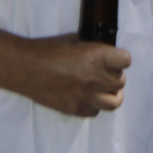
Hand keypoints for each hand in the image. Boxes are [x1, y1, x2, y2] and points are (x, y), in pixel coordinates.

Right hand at [13, 32, 131, 117]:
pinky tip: (86, 96)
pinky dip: (94, 105)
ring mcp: (85, 96)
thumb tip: (105, 52)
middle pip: (121, 82)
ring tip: (102, 88)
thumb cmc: (48, 50)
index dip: (121, 59)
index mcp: (96, 57)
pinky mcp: (75, 109)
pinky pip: (95, 112)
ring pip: (114, 102)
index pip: (126, 61)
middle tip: (104, 72)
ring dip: (110, 94)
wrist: (26, 68)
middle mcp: (94, 78)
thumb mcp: (74, 40)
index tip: (115, 59)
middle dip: (114, 75)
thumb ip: (92, 48)